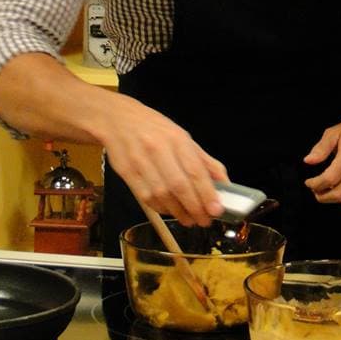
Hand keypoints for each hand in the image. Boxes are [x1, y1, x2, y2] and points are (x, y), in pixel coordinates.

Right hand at [99, 92, 227, 225]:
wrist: (116, 119)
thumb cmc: (153, 128)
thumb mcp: (182, 137)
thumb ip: (204, 161)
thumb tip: (224, 183)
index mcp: (177, 139)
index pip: (195, 170)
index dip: (207, 193)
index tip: (216, 210)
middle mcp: (158, 150)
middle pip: (179, 186)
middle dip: (194, 207)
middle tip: (205, 220)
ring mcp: (140, 162)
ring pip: (162, 195)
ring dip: (178, 212)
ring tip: (190, 219)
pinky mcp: (126, 173)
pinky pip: (145, 197)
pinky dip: (161, 208)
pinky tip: (171, 211)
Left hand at [303, 117, 340, 204]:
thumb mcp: (333, 133)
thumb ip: (321, 148)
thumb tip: (308, 161)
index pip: (330, 178)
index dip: (316, 184)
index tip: (308, 182)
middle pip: (340, 193)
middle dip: (323, 196)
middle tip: (315, 191)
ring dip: (335, 199)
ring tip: (327, 191)